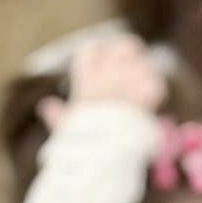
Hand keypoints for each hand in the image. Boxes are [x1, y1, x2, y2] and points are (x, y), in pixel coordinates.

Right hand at [38, 34, 166, 131]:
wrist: (106, 156)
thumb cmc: (83, 143)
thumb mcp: (67, 128)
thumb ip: (58, 115)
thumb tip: (45, 106)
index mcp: (87, 80)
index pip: (91, 49)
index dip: (98, 53)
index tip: (102, 64)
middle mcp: (108, 76)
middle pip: (124, 46)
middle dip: (127, 54)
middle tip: (129, 68)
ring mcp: (130, 82)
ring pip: (141, 62)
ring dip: (142, 71)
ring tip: (139, 86)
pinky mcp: (150, 93)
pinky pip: (156, 82)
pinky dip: (154, 89)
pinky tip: (149, 101)